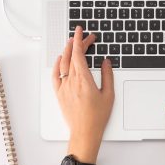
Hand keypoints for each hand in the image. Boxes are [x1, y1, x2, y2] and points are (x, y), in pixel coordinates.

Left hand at [52, 26, 114, 161]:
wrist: (84, 132)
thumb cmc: (97, 117)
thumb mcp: (108, 95)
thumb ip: (107, 76)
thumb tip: (106, 62)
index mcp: (84, 80)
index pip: (79, 54)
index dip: (80, 40)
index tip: (81, 32)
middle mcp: (72, 82)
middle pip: (72, 56)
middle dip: (77, 43)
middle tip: (84, 37)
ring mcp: (64, 87)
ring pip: (63, 64)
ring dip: (67, 51)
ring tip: (72, 43)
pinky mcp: (59, 94)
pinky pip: (55, 75)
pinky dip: (57, 65)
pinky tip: (60, 59)